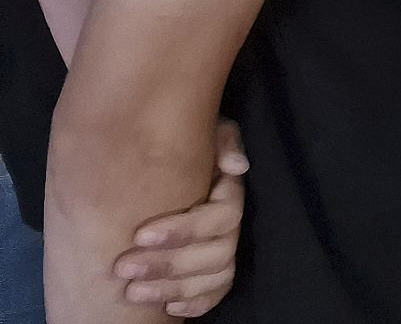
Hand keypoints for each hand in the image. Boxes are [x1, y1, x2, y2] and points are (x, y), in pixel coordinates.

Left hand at [112, 120, 247, 315]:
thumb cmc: (179, 152)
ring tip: (131, 292)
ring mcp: (225, 252)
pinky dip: (196, 304)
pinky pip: (216, 295)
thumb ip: (222, 140)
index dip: (184, 230)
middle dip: (168, 264)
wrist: (158, 173)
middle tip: (122, 267)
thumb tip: (237, 166)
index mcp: (229, 194)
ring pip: (213, 278)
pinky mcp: (215, 275)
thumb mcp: (204, 133)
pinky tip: (168, 309)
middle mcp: (232, 227)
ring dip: (173, 288)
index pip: (222, 217)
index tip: (140, 235)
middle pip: (216, 253)